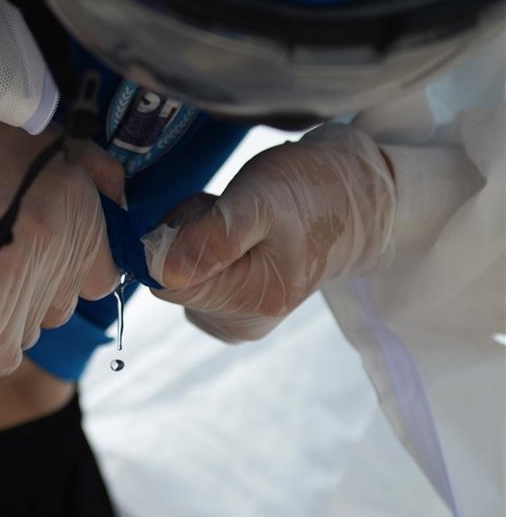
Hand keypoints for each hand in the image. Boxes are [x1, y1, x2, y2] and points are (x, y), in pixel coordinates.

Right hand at [0, 101, 123, 375]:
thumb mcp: (44, 140)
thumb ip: (95, 172)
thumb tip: (120, 200)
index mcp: (82, 210)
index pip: (102, 278)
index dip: (72, 276)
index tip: (43, 265)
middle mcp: (63, 250)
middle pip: (62, 308)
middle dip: (34, 293)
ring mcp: (25, 282)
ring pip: (31, 332)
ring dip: (5, 316)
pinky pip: (0, 358)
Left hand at [143, 125, 394, 342]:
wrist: (351, 202)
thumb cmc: (308, 191)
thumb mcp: (260, 197)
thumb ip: (213, 236)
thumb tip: (164, 273)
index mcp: (250, 301)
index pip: (166, 281)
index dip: (177, 237)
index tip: (212, 211)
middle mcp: (241, 325)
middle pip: (172, 281)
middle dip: (187, 239)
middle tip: (230, 211)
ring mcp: (240, 322)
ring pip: (182, 280)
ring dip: (196, 243)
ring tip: (241, 223)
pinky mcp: (238, 313)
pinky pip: (198, 282)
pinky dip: (207, 254)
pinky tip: (241, 238)